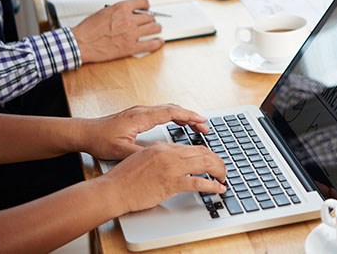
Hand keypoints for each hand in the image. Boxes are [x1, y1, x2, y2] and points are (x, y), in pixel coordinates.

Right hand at [72, 0, 163, 62]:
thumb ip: (120, 11)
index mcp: (121, 8)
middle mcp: (129, 19)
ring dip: (156, 29)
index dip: (146, 6)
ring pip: (154, 28)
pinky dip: (158, 43)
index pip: (143, 1)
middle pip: (150, 16)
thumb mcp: (105, 12)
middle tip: (149, 22)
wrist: (81, 43)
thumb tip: (130, 12)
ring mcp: (131, 34)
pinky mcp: (131, 47)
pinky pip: (151, 44)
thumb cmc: (88, 29)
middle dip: (151, 19)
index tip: (147, 9)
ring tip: (155, 30)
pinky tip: (159, 42)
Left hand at [77, 104, 209, 159]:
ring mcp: (140, 111)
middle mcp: (142, 111)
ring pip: (168, 109)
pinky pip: (162, 112)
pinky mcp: (137, 115)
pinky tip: (179, 125)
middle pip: (173, 109)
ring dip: (184, 116)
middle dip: (191, 117)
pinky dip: (174, 117)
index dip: (189, 117)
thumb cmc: (100, 141)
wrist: (85, 133)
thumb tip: (161, 156)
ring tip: (197, 126)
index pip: (171, 112)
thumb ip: (142, 152)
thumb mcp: (122, 151)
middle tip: (205, 127)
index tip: (202, 122)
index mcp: (141, 117)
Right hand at [102, 142, 226, 213]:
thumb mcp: (142, 158)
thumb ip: (159, 156)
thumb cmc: (123, 178)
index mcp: (161, 146)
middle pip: (203, 152)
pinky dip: (213, 186)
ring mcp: (171, 168)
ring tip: (223, 178)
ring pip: (205, 163)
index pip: (191, 147)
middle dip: (217, 161)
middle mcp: (168, 153)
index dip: (206, 154)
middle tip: (222, 169)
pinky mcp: (171, 183)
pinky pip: (199, 182)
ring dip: (219, 171)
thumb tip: (172, 160)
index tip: (212, 161)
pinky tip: (219, 189)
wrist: (113, 190)